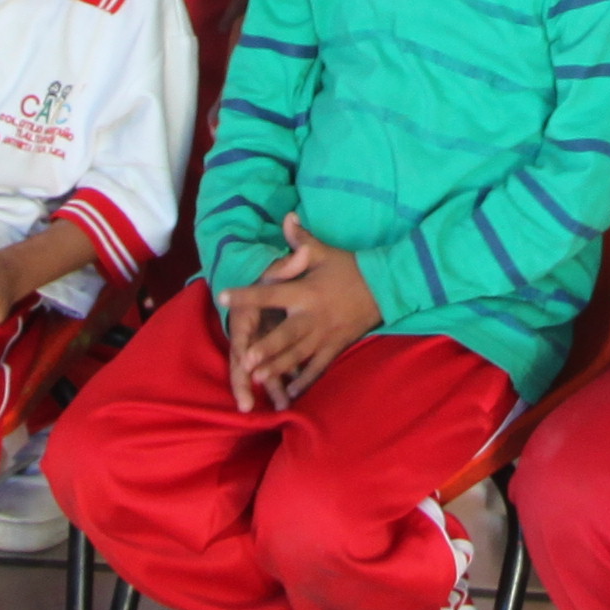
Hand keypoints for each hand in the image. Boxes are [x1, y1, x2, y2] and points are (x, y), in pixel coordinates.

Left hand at [225, 218, 379, 407]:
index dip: (247, 295)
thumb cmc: (349, 268)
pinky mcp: (336, 347)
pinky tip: (290, 392)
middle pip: (286, 335)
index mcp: (305, 292)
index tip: (224, 296)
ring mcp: (325, 335)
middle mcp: (312, 316)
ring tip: (258, 379)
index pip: (271, 293)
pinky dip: (305, 380)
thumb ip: (301, 239)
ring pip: (298, 355)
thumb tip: (286, 216)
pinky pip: (319, 367)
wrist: (385, 287)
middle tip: (246, 360)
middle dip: (266, 349)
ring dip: (278, 367)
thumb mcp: (324, 252)